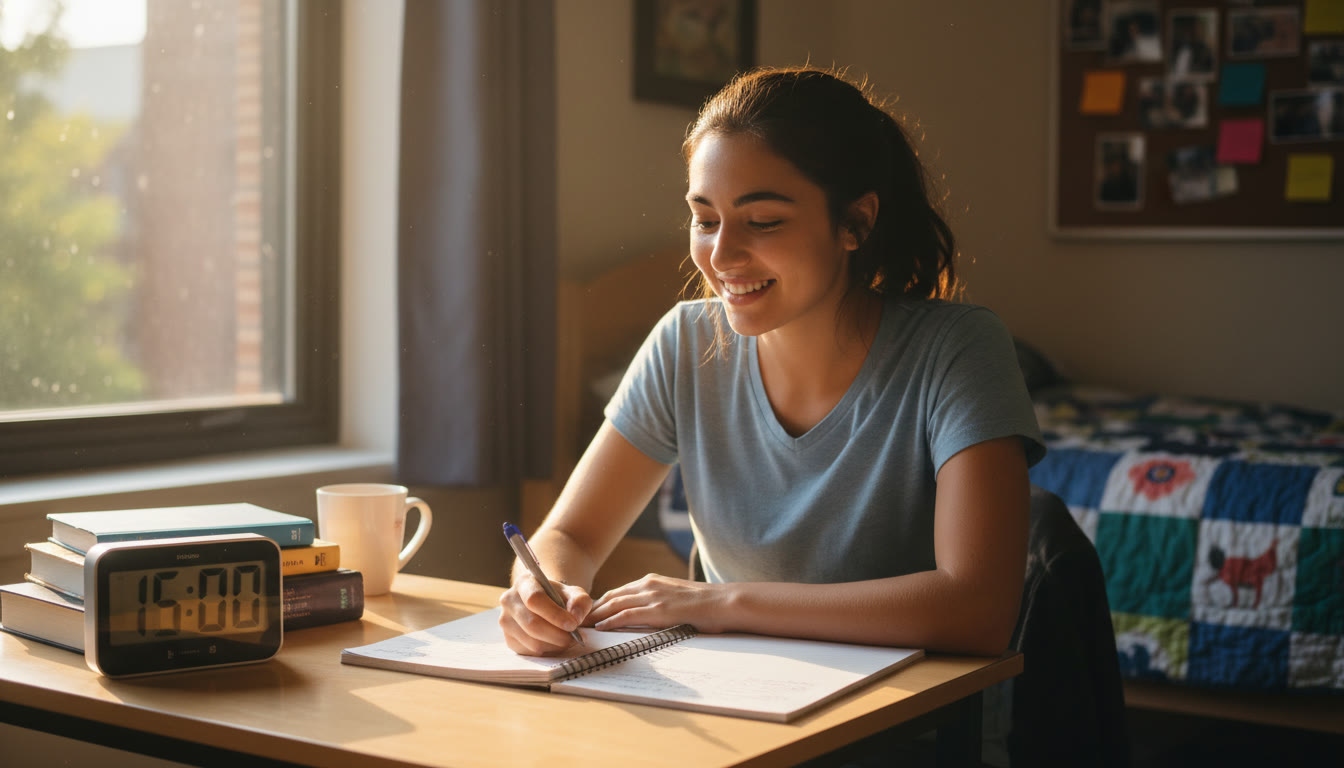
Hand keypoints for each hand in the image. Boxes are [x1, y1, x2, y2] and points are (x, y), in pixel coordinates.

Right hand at [498, 573, 592, 655]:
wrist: (545, 605)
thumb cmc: (559, 598)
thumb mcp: (574, 593)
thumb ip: (580, 601)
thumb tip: (575, 618)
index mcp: (524, 583)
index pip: (534, 599)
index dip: (554, 614)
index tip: (573, 625)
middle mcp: (509, 600)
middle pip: (532, 624)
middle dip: (557, 635)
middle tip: (574, 638)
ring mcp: (506, 621)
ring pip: (531, 641)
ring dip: (554, 645)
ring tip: (567, 640)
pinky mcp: (508, 639)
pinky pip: (529, 652)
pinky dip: (547, 651)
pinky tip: (555, 643)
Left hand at [588, 574, 729, 632]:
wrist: (725, 602)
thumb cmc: (705, 604)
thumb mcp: (676, 597)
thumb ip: (659, 602)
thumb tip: (648, 616)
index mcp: (652, 581)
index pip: (618, 592)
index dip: (600, 604)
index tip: (586, 614)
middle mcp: (649, 584)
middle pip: (611, 597)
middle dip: (591, 610)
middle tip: (575, 621)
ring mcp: (653, 596)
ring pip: (614, 604)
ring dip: (595, 616)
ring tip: (580, 626)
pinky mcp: (659, 610)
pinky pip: (628, 615)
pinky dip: (611, 621)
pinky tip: (600, 628)